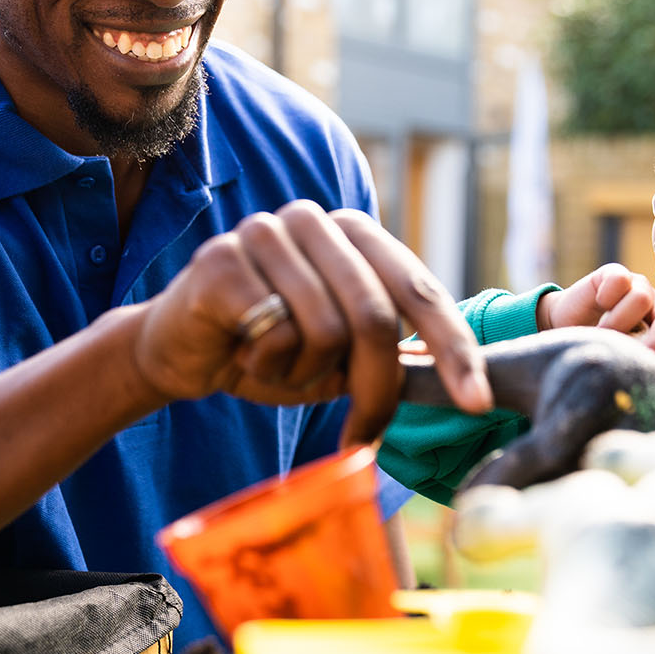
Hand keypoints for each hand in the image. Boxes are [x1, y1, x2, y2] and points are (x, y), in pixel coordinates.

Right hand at [133, 200, 491, 445]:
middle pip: (375, 316)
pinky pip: (276, 334)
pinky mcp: (222, 260)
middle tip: (360, 435)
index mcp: (355, 232)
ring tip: (276, 364)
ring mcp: (265, 232)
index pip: (420, 289)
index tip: (476, 403)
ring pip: (326, 330)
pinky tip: (243, 352)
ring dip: (305, 374)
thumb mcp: (341, 358)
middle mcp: (314, 219)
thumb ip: (392, 356)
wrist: (178, 351)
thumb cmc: (268, 351)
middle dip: (374, 389)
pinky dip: (267, 364)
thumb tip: (465, 385)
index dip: (454, 348)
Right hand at [536, 263, 654, 375]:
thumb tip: (653, 385)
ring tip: (603, 333)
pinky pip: (620, 280)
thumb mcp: (619, 357)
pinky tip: (599, 303)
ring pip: (642, 298)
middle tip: (643, 354)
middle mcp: (653, 307)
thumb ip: (637, 364)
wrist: (562, 326)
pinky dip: (609, 294)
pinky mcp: (614, 274)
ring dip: (620, 320)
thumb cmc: (596, 345)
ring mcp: (635, 288)